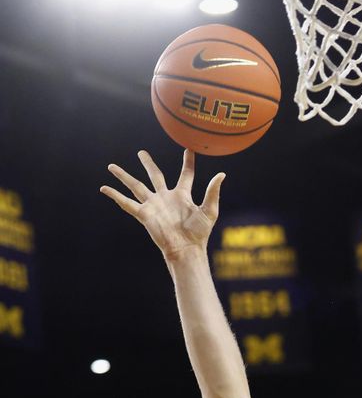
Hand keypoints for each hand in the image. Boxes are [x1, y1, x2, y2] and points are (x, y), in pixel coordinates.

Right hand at [100, 149, 224, 258]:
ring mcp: (154, 205)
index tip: (189, 148)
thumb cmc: (199, 233)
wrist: (186, 248)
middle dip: (148, 164)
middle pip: (155, 176)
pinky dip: (115, 196)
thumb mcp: (209, 210)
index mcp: (182, 195)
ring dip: (124, 176)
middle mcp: (166, 198)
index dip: (188, 161)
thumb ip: (213, 192)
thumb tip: (221, 174)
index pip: (186, 174)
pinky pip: (127, 203)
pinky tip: (104, 188)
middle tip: (141, 153)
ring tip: (112, 166)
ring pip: (136, 186)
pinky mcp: (144, 214)